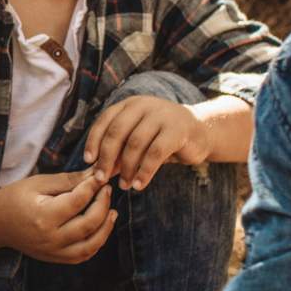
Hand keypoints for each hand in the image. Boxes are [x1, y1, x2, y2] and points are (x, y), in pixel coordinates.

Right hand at [0, 169, 114, 262]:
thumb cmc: (16, 198)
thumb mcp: (39, 183)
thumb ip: (69, 181)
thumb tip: (95, 174)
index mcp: (43, 216)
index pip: (77, 201)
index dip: (93, 186)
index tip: (100, 176)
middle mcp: (49, 238)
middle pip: (89, 223)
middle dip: (103, 204)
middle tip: (107, 190)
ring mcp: (53, 252)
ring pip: (91, 245)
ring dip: (106, 227)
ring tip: (112, 211)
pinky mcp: (55, 258)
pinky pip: (83, 255)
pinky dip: (97, 243)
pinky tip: (101, 228)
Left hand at [83, 95, 210, 188]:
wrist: (201, 132)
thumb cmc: (162, 138)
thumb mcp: (138, 140)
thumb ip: (120, 151)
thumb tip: (97, 171)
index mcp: (130, 104)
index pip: (105, 120)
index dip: (94, 141)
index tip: (88, 161)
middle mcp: (144, 105)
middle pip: (117, 131)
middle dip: (106, 157)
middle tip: (102, 178)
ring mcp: (162, 115)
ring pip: (135, 144)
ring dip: (126, 168)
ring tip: (124, 185)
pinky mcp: (178, 130)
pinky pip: (155, 153)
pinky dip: (144, 171)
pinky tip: (139, 184)